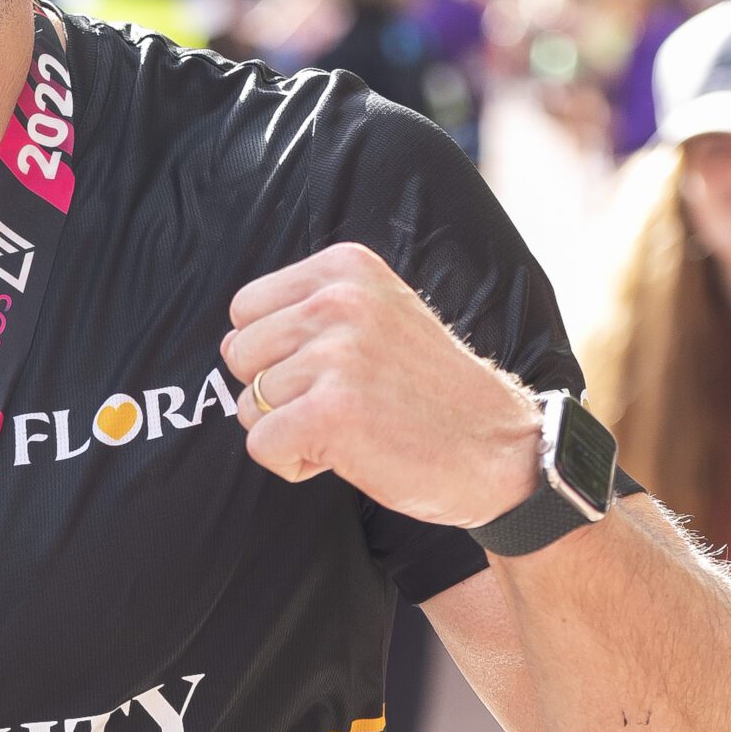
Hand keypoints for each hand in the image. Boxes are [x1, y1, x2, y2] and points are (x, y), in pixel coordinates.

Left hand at [221, 241, 541, 525]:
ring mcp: (336, 354)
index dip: (274, 353)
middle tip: (340, 404)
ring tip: (352, 428)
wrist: (502, 450)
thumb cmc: (431, 394)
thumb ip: (310, 314)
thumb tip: (228, 345)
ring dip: (289, 430)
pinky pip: (261, 444)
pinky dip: (292, 464)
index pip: (245, 308)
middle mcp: (339, 300)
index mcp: (346, 268)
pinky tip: (344, 456)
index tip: (331, 371)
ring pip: (248, 403)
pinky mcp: (332, 412)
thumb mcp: (380, 317)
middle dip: (276, 392)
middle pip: (239, 354)